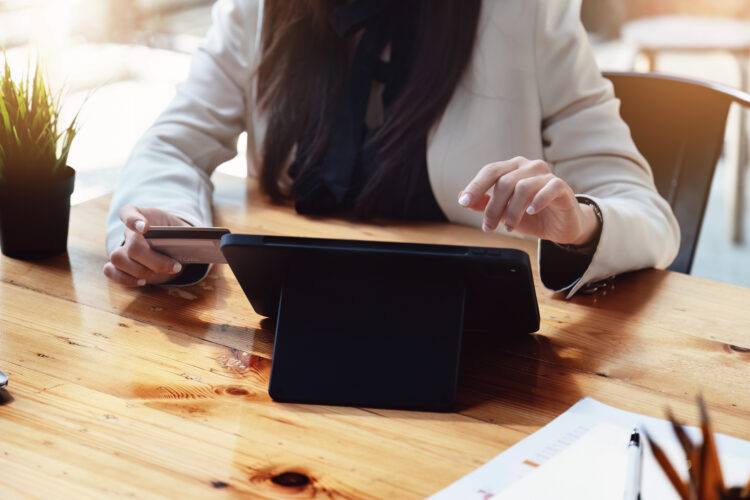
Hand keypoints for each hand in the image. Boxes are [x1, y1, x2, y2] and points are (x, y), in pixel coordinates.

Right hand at [103, 205, 189, 286]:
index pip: (129, 212)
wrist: (172, 247)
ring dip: (141, 270)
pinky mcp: (120, 265)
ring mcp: (122, 248)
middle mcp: (129, 233)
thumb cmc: (176, 235)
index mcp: (142, 217)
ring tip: (159, 274)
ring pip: (118, 258)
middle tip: (176, 266)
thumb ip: (185, 233)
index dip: (133, 219)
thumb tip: (197, 241)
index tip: (145, 227)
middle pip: (132, 246)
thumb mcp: (183, 229)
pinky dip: (125, 279)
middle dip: (155, 261)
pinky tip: (142, 281)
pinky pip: (110, 271)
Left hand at [458, 157, 598, 244]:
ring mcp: (546, 175)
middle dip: (493, 207)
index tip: (464, 202)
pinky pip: (549, 188)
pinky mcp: (561, 186)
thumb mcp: (503, 212)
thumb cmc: (532, 216)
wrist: (560, 226)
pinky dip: (538, 201)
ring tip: (509, 227)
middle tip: (489, 227)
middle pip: (504, 182)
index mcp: (512, 168)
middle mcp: (529, 167)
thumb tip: (462, 197)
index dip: (476, 186)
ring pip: (523, 187)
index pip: (491, 171)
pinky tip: (531, 212)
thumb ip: (485, 203)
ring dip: (512, 211)